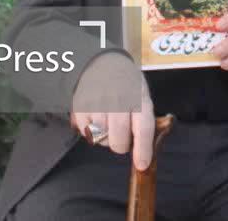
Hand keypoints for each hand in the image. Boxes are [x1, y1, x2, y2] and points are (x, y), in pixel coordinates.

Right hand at [70, 52, 155, 170]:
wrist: (102, 62)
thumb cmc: (125, 83)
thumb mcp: (142, 94)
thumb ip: (144, 119)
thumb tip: (146, 151)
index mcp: (139, 97)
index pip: (143, 128)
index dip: (143, 149)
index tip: (141, 164)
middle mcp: (119, 100)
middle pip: (119, 140)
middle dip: (121, 145)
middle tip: (121, 137)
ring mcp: (98, 104)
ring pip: (101, 140)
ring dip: (105, 137)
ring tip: (108, 120)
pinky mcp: (81, 108)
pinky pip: (86, 134)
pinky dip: (91, 131)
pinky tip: (96, 116)